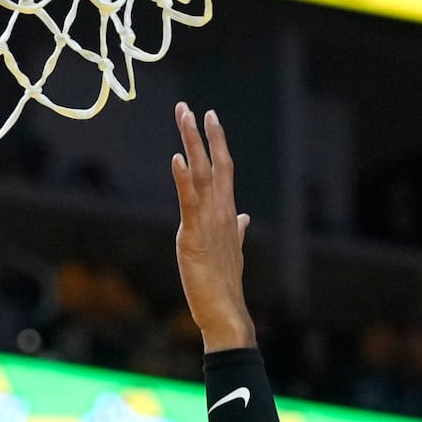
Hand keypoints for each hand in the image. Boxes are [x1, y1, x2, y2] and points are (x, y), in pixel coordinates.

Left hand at [169, 103, 254, 354]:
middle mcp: (221, 212)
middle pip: (214, 164)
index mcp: (227, 214)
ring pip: (201, 174)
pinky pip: (189, 202)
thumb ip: (237, 231)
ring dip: (192, 144)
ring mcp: (209, 222)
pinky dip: (184, 179)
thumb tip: (244, 218)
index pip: (224, 169)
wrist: (227, 313)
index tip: (210, 117)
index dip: (217, 142)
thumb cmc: (225, 286)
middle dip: (203, 134)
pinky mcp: (194, 236)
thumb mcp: (232, 252)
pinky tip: (176, 159)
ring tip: (184, 118)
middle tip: (190, 107)